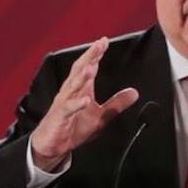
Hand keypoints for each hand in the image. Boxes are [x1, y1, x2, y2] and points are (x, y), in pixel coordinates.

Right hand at [30, 37, 138, 170]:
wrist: (53, 146)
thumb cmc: (73, 127)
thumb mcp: (101, 116)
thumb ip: (116, 103)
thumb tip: (134, 92)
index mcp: (80, 90)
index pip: (88, 67)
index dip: (96, 54)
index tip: (104, 41)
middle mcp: (70, 92)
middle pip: (79, 70)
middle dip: (89, 57)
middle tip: (99, 44)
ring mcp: (64, 104)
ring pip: (72, 87)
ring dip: (82, 77)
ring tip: (91, 66)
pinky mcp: (59, 117)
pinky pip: (68, 109)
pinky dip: (76, 104)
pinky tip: (85, 100)